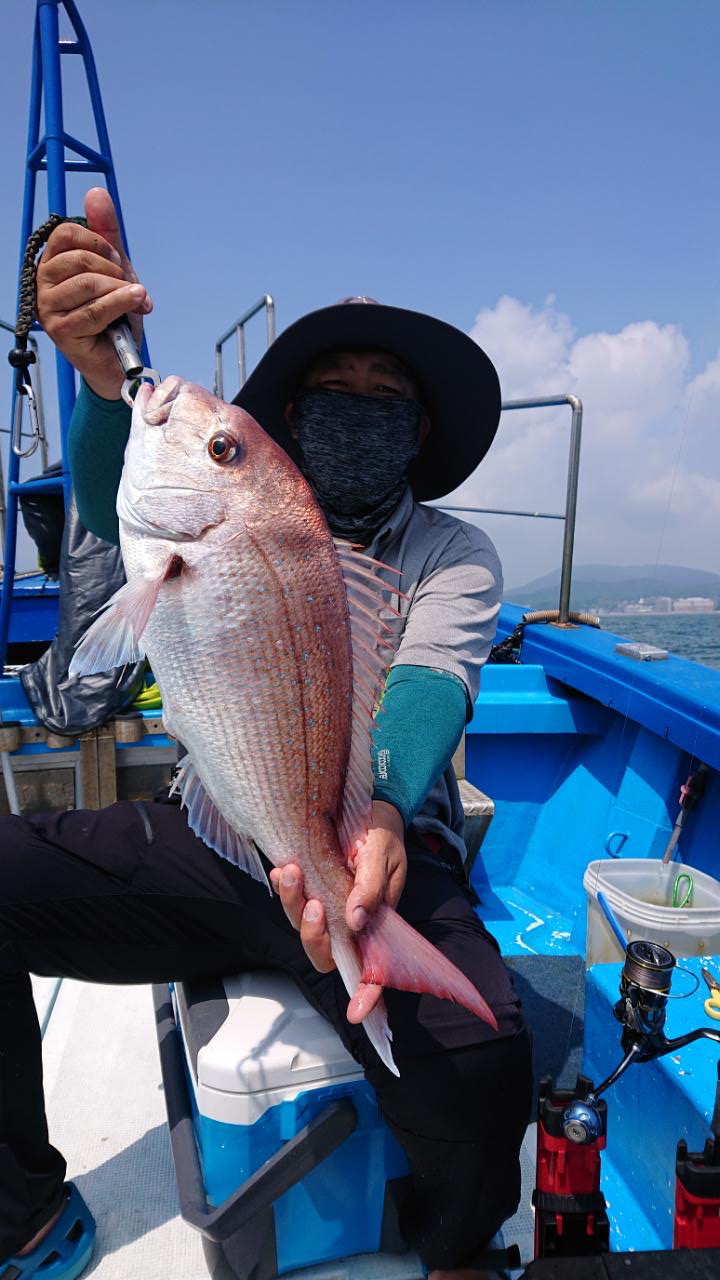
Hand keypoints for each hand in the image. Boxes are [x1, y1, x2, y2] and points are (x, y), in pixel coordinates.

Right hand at [36, 187, 152, 399]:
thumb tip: (96, 194)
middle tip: (128, 286)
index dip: (99, 242)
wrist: (121, 360)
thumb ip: (107, 234)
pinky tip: (138, 303)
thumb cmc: (114, 315)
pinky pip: (96, 309)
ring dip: (121, 290)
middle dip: (114, 270)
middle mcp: (44, 284)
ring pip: (89, 284)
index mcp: (52, 264)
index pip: (66, 232)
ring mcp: (49, 309)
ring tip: (135, 300)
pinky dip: (122, 304)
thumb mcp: (115, 269)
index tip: (116, 260)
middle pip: (80, 258)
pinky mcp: (61, 332)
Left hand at [270, 800, 406, 1020]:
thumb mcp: (384, 857)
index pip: (370, 968)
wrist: (370, 812)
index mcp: (374, 924)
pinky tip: (282, 869)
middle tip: (314, 903)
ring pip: (303, 924)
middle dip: (312, 934)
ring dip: (292, 903)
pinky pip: (292, 898)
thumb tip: (356, 919)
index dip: (366, 994)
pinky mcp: (309, 888)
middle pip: (324, 950)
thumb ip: (372, 888)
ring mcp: (326, 907)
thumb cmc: (383, 839)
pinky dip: (284, 887)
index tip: (358, 1013)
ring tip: (291, 871)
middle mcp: (347, 923)